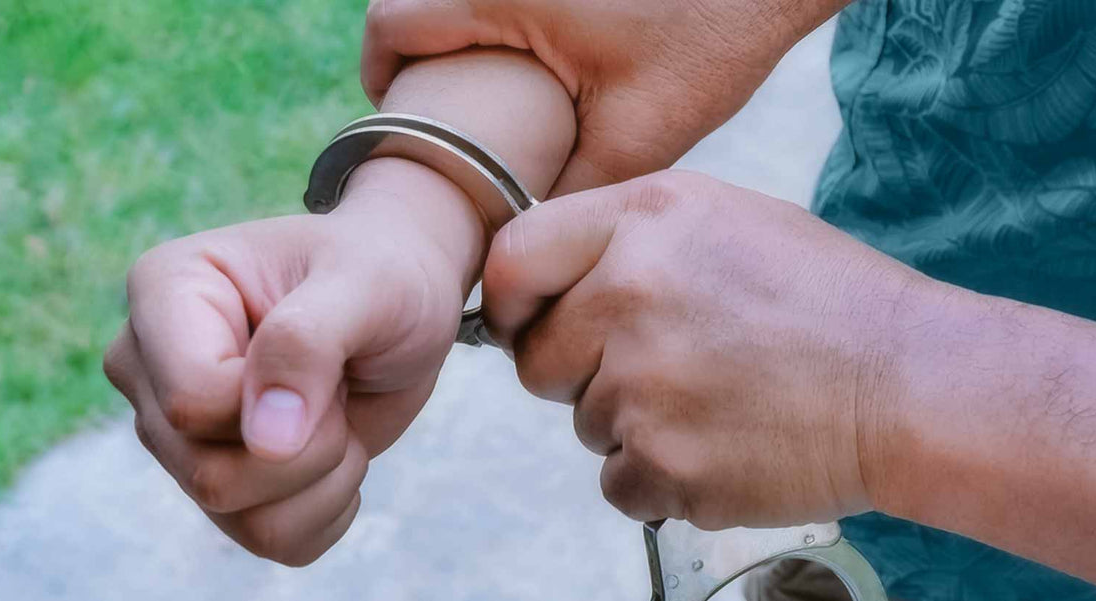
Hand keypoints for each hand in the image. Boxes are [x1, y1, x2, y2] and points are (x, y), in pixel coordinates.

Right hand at [102, 159, 481, 564]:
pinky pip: (268, 539)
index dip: (278, 405)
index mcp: (163, 291)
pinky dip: (326, 507)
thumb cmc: (383, 275)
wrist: (406, 302)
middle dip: (308, 446)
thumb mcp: (366, 285)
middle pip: (207, 474)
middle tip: (339, 382)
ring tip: (338, 410)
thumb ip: (307, 345)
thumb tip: (265, 442)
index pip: (191, 403)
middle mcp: (149, 366)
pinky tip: (335, 446)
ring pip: (236, 517)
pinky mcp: (216, 478)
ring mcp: (174, 430)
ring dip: (322, 478)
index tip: (331, 355)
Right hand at [362, 0, 842, 194]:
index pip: (390, 24)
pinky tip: (541, 52)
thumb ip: (567, 192)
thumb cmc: (715, 34)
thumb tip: (516, 245)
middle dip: (418, 54)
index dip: (380, 76)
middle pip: (415, 0)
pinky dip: (502, 13)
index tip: (404, 117)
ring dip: (460, 30)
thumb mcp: (639, 132)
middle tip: (448, 108)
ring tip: (487, 85)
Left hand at [481, 171, 937, 529]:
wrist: (911, 386)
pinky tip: (724, 444)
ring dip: (633, 424)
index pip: (513, 258)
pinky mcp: (665, 463)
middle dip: (580, 372)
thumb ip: (626, 237)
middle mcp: (630, 295)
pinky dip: (660, 478)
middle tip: (659, 368)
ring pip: (584, 424)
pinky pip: (618, 482)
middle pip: (535, 359)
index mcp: (644, 221)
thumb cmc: (830, 302)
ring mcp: (643, 385)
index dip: (510, 301)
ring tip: (718, 400)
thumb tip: (545, 278)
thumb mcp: (725, 219)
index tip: (523, 323)